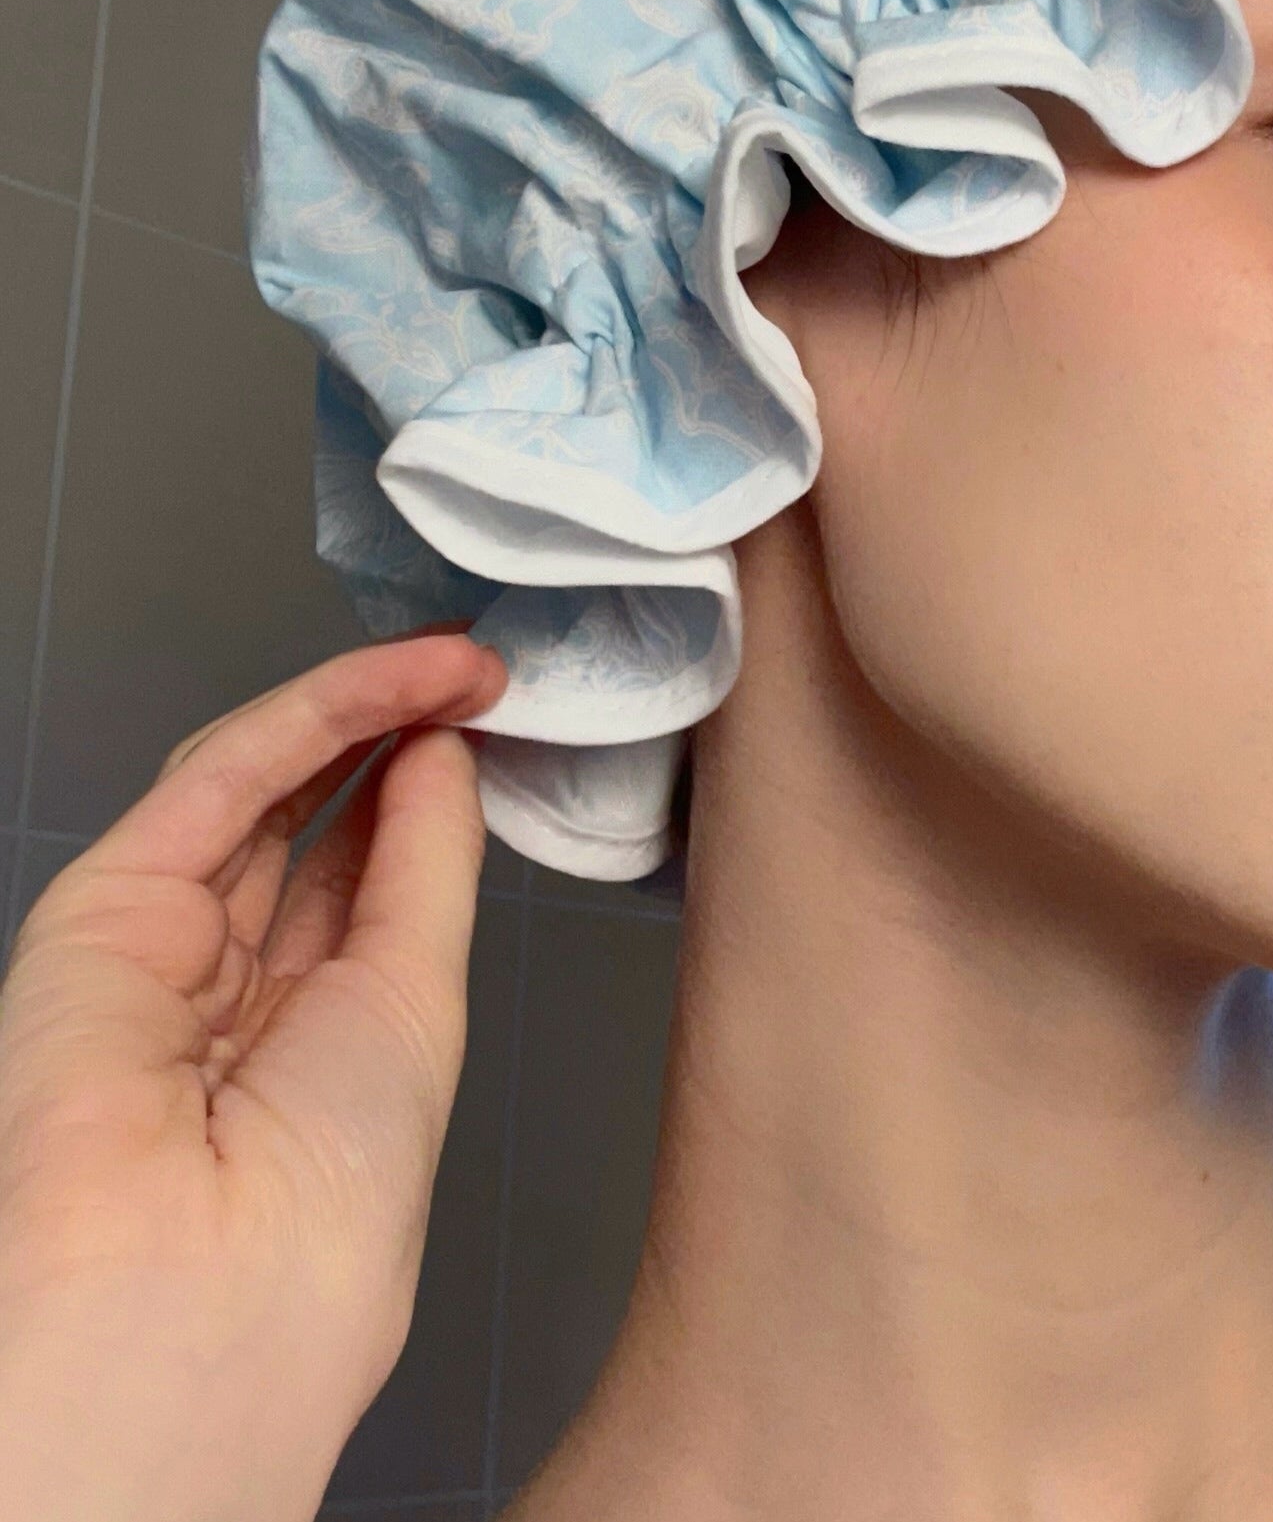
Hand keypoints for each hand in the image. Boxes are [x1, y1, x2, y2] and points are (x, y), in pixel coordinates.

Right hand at [0, 633, 507, 1521]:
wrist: (195, 1281)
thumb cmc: (325, 1194)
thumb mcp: (415, 999)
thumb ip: (421, 866)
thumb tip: (444, 756)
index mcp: (301, 1044)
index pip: (362, 884)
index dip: (425, 796)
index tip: (502, 725)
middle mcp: (226, 990)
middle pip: (312, 824)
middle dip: (401, 737)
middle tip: (487, 669)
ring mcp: (159, 943)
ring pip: (265, 784)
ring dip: (369, 705)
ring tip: (467, 659)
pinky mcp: (103, 906)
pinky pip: (221, 781)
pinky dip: (316, 712)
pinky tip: (403, 677)